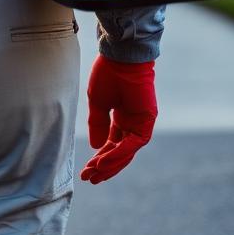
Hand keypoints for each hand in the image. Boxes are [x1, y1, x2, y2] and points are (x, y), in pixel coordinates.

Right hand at [80, 55, 156, 184]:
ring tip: (94, 173)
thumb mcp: (98, 104)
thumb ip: (98, 125)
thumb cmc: (108, 73)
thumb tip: (96, 147)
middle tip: (89, 178)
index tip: (87, 170)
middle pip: (120, 152)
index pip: (112, 144)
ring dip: (111, 163)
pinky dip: (119, 152)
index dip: (100, 157)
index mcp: (122, 116)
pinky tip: (103, 160)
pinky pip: (133, 143)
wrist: (120, 56)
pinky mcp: (147, 120)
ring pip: (127, 151)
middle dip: (105, 166)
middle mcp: (133, 122)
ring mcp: (141, 122)